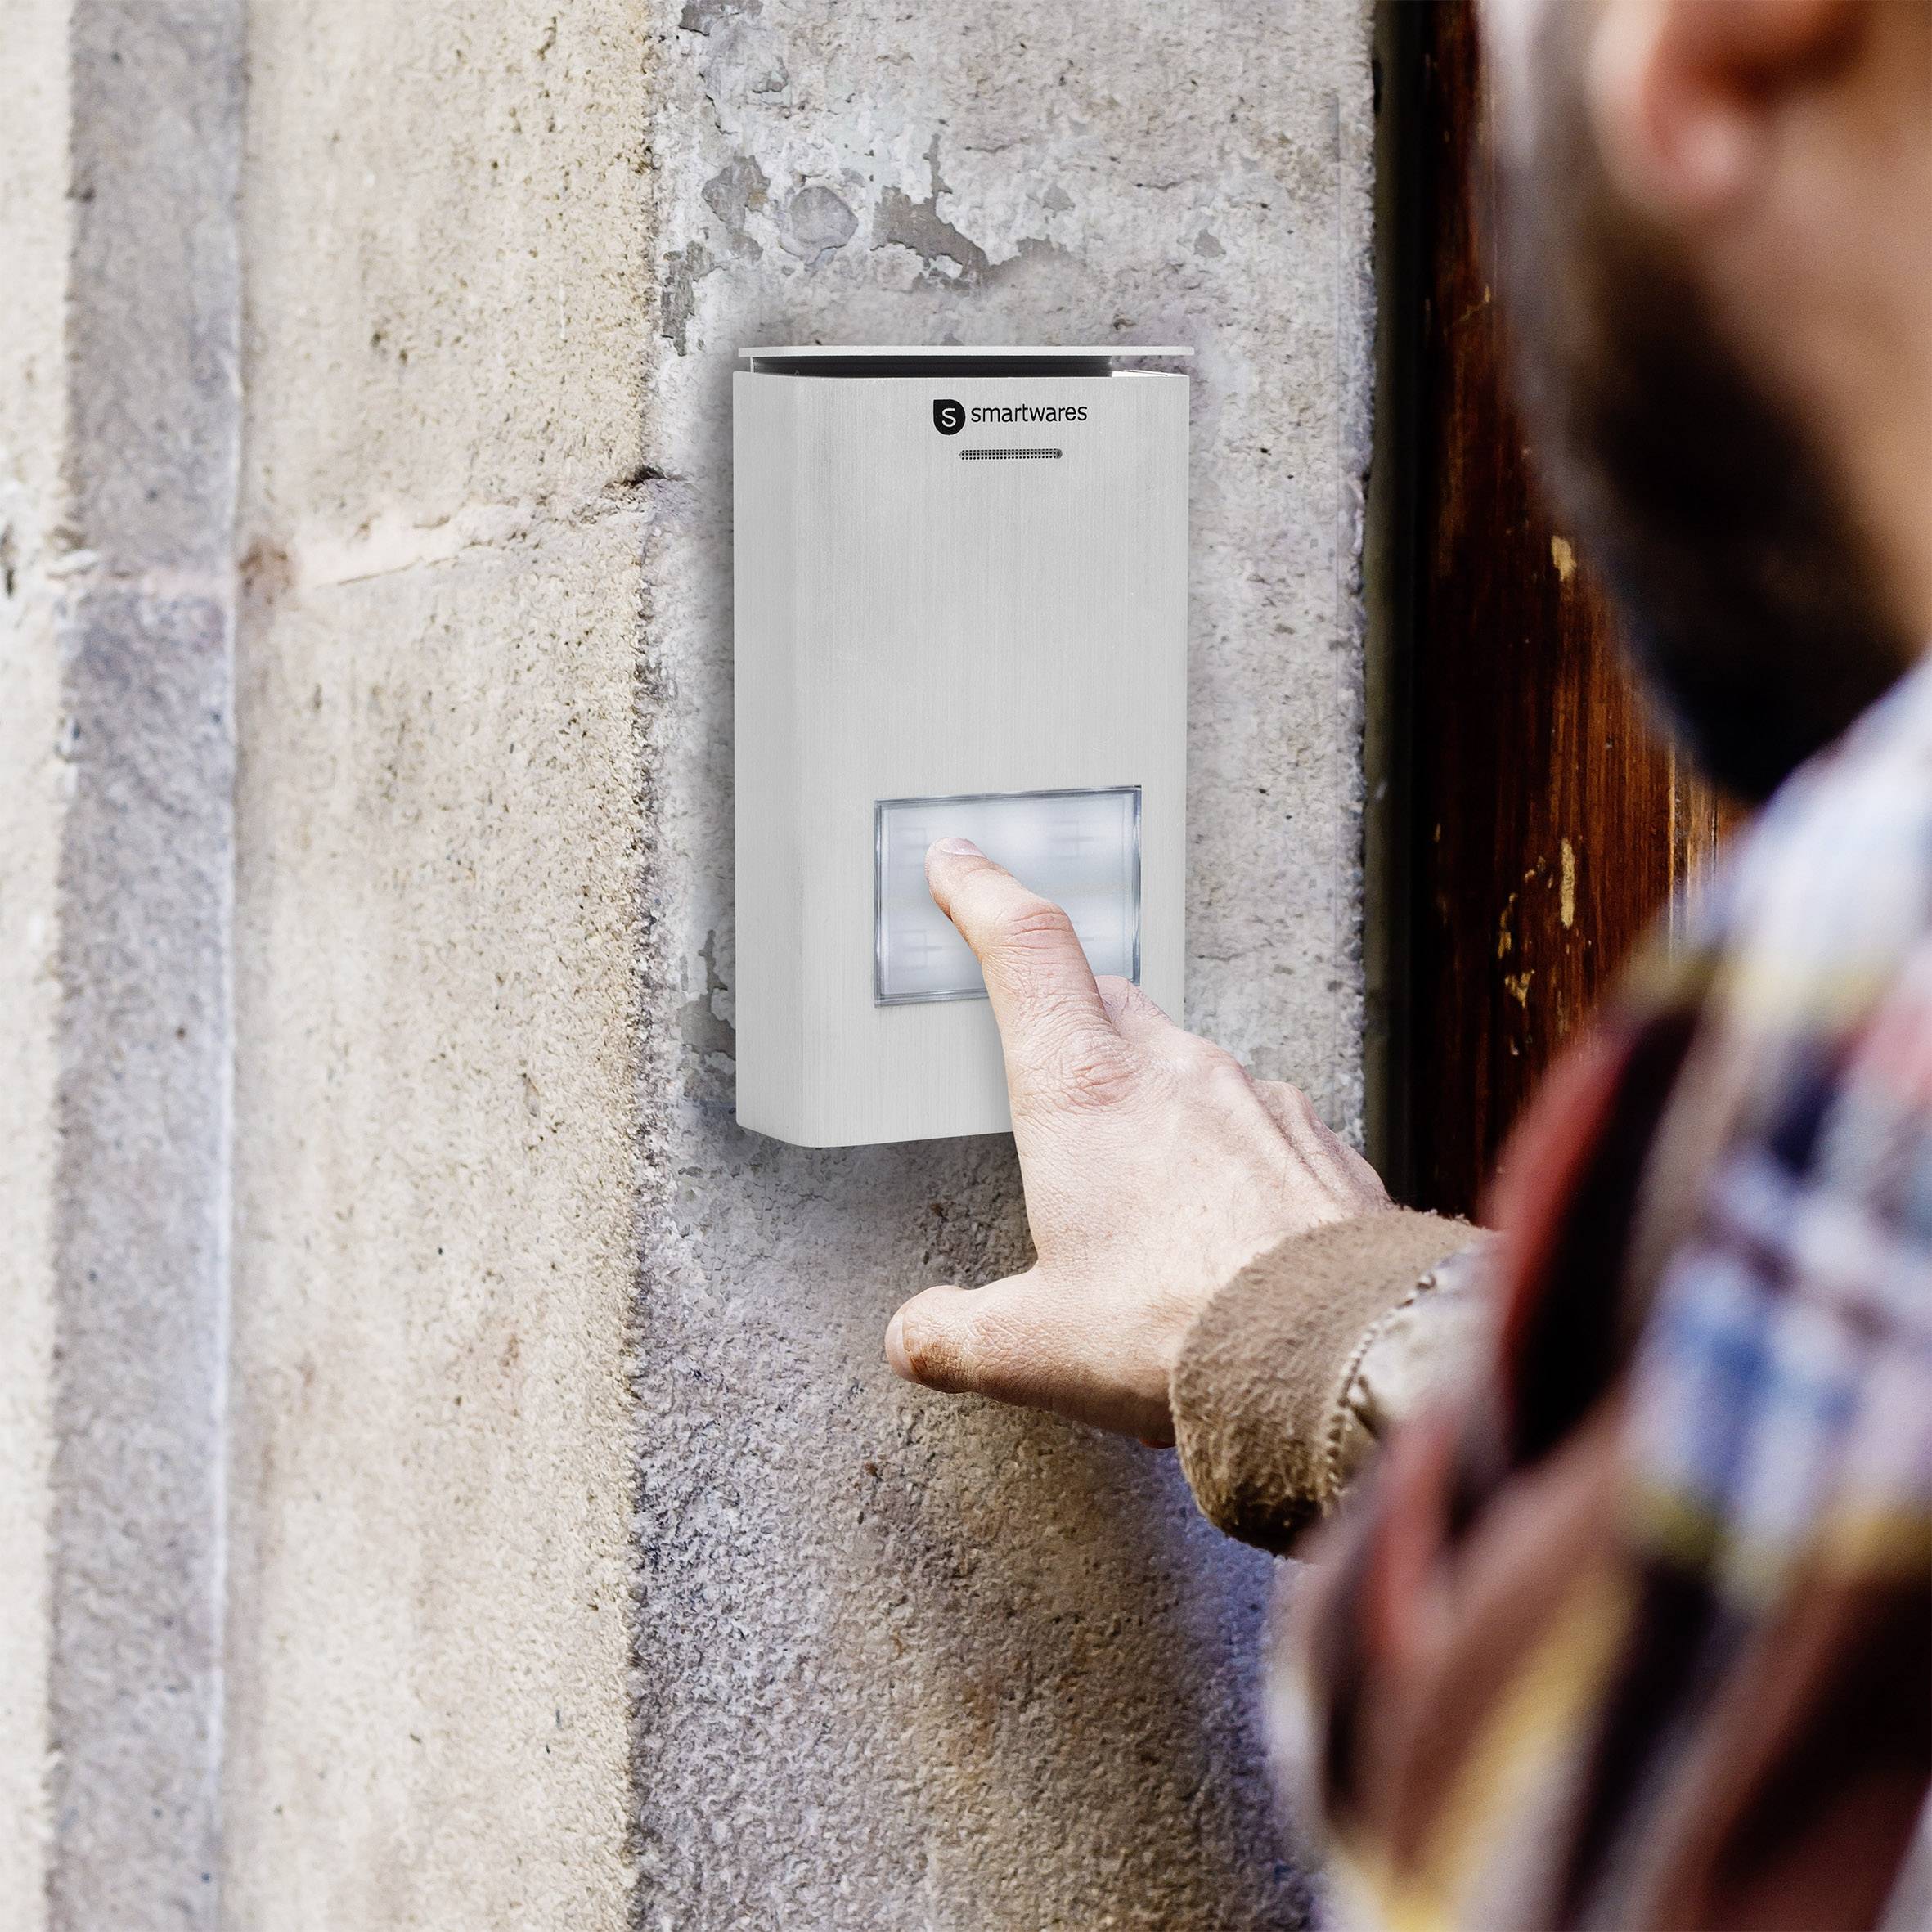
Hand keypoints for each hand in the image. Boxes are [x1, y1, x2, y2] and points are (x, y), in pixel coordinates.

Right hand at [884, 838, 1389, 1442]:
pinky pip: (1258, 1124)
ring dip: (1150, 1097)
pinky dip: (1226, 1154)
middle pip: (1103, 999)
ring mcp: (1258, 1101)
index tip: (958, 864)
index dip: (983, 893)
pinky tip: (1225, 1225)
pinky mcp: (1319, 1147)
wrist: (1342, 1355)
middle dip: (1065, 1012)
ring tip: (1136, 1184)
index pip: (1025, 947)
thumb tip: (914, 1336)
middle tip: (1042, 1052)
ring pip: (1185, 1062)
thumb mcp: (1032, 1345)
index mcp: (1083, 1089)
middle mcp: (1174, 1070)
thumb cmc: (1181, 1331)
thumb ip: (955, 1334)